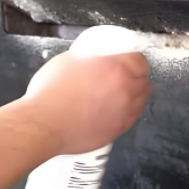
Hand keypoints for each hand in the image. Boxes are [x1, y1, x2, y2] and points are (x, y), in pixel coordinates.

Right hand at [23, 52, 152, 155]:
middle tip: (124, 77)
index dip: (134, 60)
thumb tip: (94, 60)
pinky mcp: (120, 129)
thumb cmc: (51, 91)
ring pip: (142, 99)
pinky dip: (129, 110)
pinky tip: (119, 109)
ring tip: (123, 93)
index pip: (139, 60)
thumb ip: (89, 59)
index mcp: (116, 67)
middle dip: (137, 76)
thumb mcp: (68, 61)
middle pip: (144, 80)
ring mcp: (126, 111)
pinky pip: (134, 116)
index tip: (128, 61)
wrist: (44, 124)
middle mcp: (127, 88)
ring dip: (136, 94)